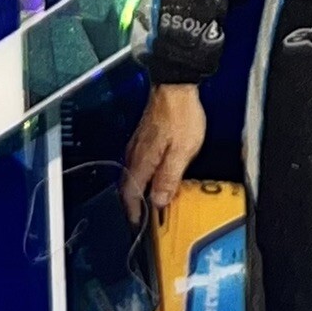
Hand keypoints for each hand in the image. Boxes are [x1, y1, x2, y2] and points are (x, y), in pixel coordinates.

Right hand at [120, 83, 206, 225]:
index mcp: (142, 161)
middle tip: (145, 218)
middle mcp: (135, 154)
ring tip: (152, 201)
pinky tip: (156, 174)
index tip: (138, 225)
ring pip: (135, 174)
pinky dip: (146, 174)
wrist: (177, 85)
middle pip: (129, 186)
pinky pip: (141, 162)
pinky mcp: (146, 135)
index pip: (131, 194)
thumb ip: (169, 178)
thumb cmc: (180, 114)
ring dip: (141, 189)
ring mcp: (139, 143)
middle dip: (136, 204)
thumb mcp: (182, 151)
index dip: (134, 212)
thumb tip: (158, 201)